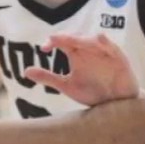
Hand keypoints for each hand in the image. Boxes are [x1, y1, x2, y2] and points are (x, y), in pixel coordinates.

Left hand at [25, 33, 139, 105]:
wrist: (115, 106)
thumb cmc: (93, 93)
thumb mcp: (68, 86)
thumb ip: (49, 77)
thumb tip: (25, 71)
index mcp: (77, 54)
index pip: (63, 41)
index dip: (53, 42)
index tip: (44, 48)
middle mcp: (89, 50)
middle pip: (77, 37)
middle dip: (66, 37)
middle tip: (54, 40)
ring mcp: (104, 53)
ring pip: (93, 40)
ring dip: (83, 39)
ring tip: (72, 39)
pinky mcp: (119, 59)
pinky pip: (113, 48)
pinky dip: (106, 43)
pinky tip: (99, 39)